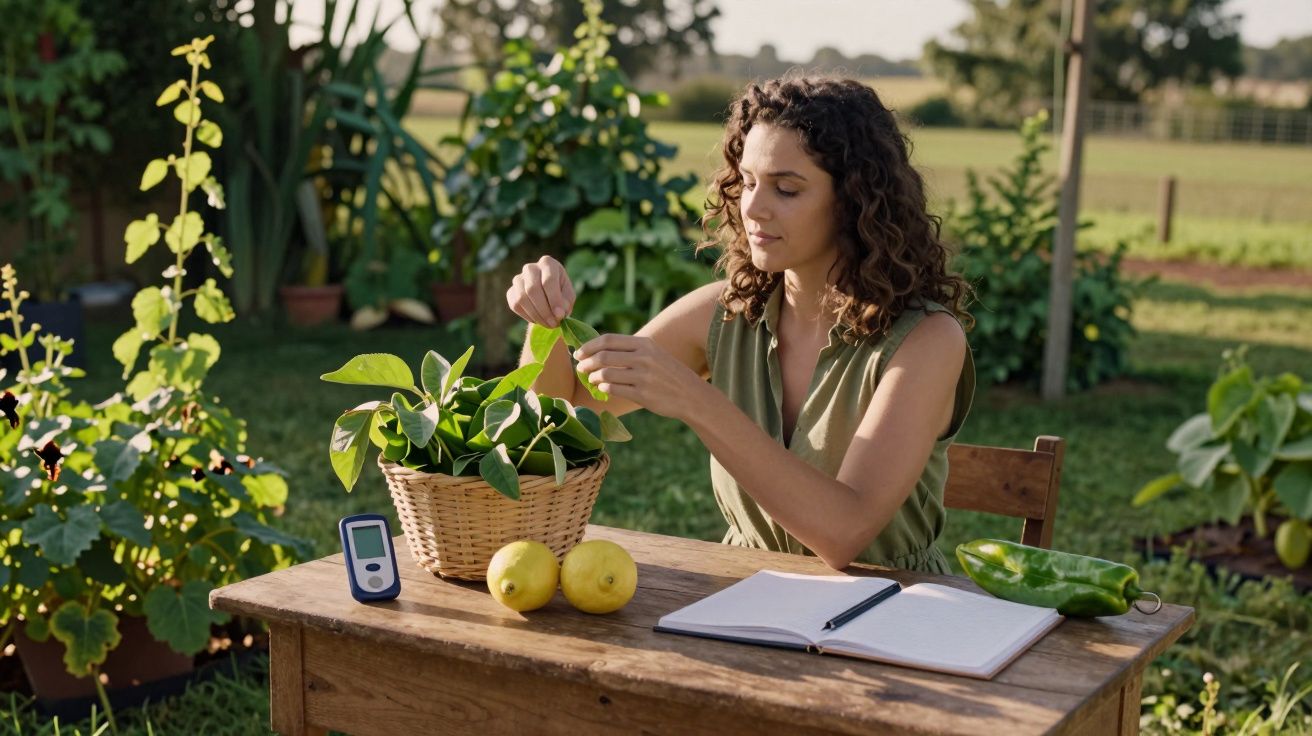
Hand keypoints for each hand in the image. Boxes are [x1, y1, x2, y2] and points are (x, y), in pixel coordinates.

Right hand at [506, 256, 575, 327]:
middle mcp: (530, 268)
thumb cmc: (561, 293)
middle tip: (554, 323)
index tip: (560, 315)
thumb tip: (559, 313)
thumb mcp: (568, 296)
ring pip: (522, 298)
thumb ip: (566, 302)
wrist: (547, 296)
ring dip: (536, 315)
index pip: (548, 280)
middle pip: (532, 289)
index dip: (554, 299)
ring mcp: (518, 279)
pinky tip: (538, 320)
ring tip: (548, 324)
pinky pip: (515, 305)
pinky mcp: (511, 291)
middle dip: (544, 310)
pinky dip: (527, 316)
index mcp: (548, 263)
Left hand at [574, 334, 706, 419]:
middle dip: (586, 363)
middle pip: (603, 356)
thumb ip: (630, 350)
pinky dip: (604, 388)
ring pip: (606, 374)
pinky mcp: (643, 395)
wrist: (691, 394)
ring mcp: (643, 376)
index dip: (589, 346)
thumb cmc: (668, 373)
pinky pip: (614, 389)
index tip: (578, 353)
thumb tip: (598, 350)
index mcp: (644, 344)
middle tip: (580, 368)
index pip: (608, 340)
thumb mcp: (654, 353)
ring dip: (594, 377)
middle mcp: (643, 358)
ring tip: (592, 380)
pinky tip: (603, 388)